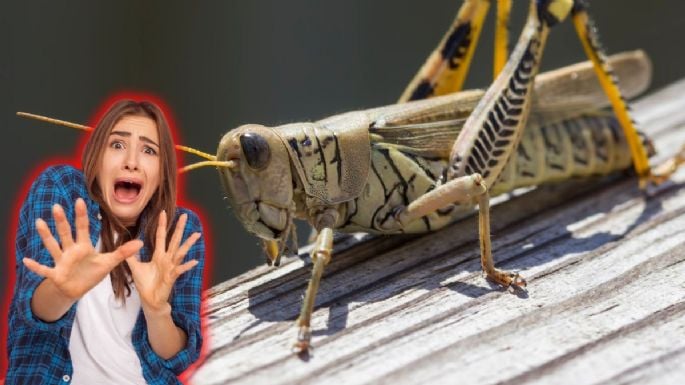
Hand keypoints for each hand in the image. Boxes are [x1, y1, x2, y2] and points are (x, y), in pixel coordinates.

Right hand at [23, 198, 142, 300]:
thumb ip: (123, 252)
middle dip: (62, 221)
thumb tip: (141, 242)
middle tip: (57, 206)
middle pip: (66, 233)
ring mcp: (62, 262)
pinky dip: (35, 266)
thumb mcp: (109, 263)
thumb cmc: (91, 273)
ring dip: (46, 236)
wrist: (77, 290)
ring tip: (39, 222)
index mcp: (84, 247)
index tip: (79, 200)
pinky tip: (25, 260)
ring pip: (53, 246)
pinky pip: (44, 270)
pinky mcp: (56, 274)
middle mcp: (71, 251)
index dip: (81, 216)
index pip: (83, 228)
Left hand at [126, 211, 200, 313]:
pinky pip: (180, 269)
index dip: (161, 225)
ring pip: (180, 252)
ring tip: (196, 234)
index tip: (163, 213)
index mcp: (159, 255)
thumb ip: (131, 256)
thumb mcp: (135, 267)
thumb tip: (125, 245)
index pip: (160, 236)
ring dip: (188, 244)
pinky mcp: (172, 276)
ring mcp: (171, 266)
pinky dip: (187, 265)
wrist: (150, 299)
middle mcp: (167, 258)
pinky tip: (194, 261)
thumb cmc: (145, 284)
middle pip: (174, 240)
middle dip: (178, 228)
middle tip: (184, 216)